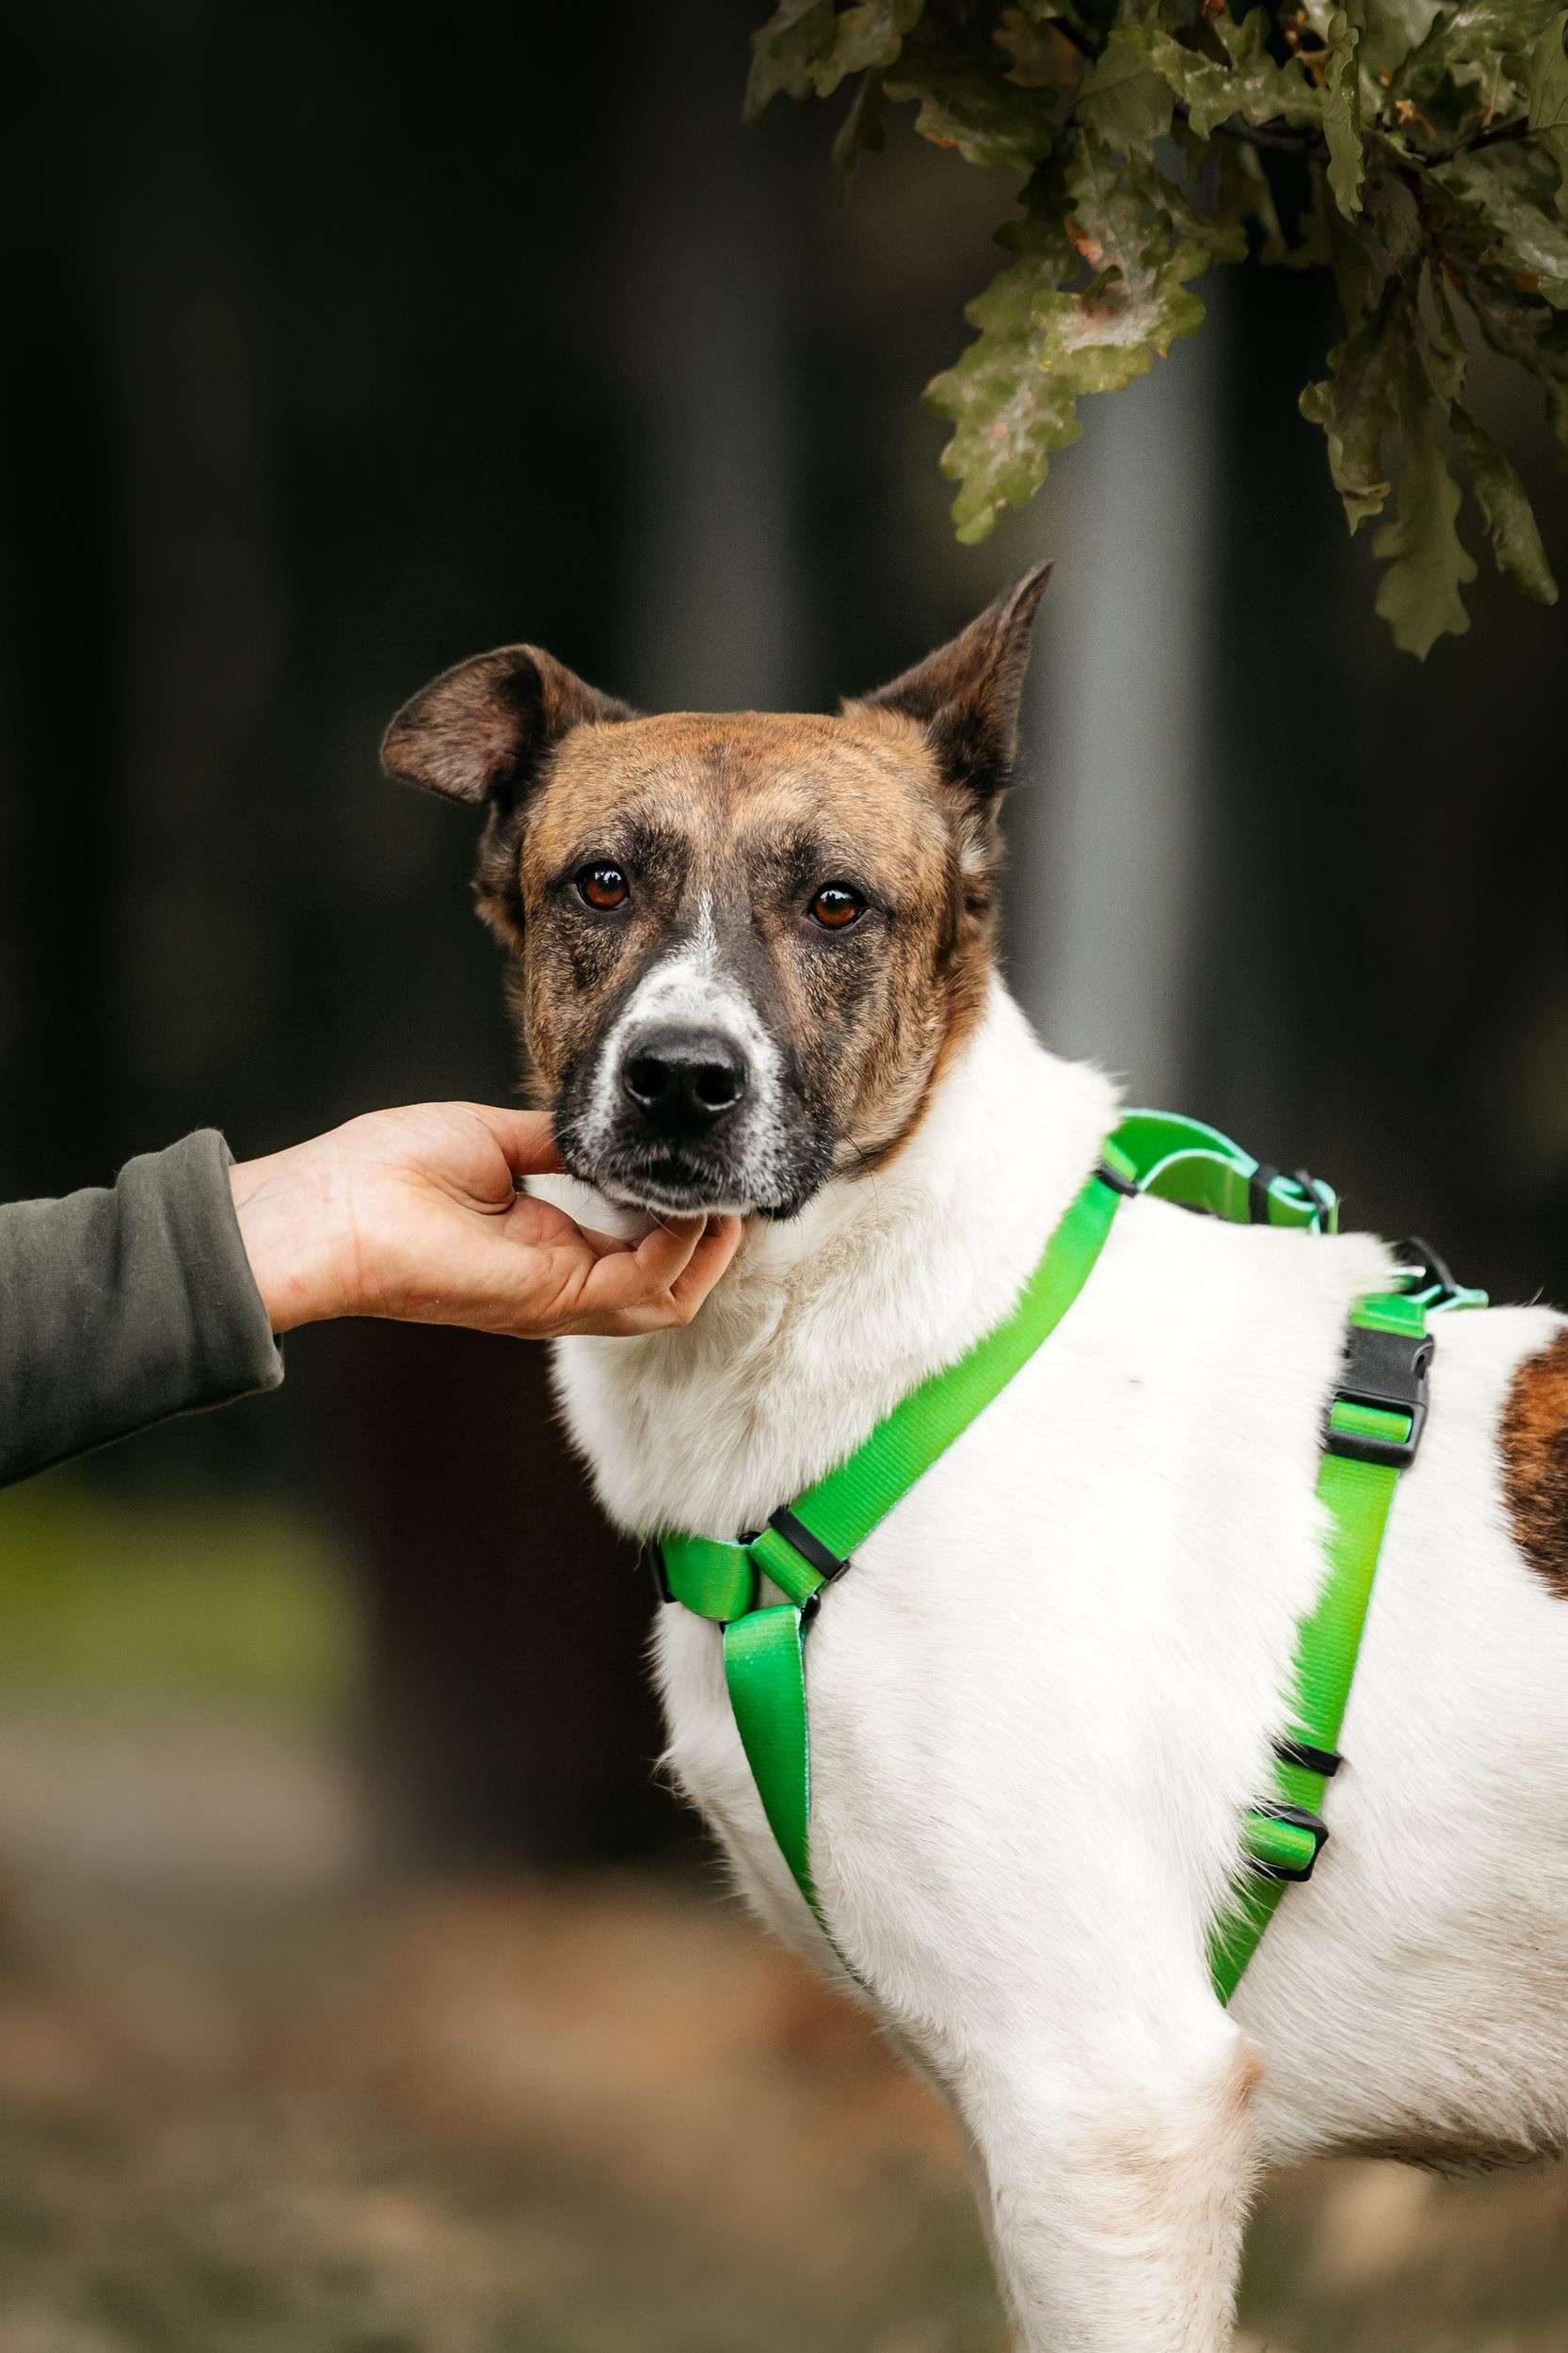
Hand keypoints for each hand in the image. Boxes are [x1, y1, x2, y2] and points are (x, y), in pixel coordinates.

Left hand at [228, 1103, 742, 1338]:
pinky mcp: (550, 1299)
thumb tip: (610, 1126)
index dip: (685, 1208)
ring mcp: (559, 1297)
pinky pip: (642, 1289)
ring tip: (725, 1194)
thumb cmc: (383, 1171)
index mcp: (546, 1245)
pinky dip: (677, 1250)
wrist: (328, 1208)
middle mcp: (561, 1281)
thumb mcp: (494, 1138)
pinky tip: (684, 1205)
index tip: (710, 1160)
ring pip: (670, 1297)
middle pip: (670, 1279)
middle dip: (714, 1233)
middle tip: (735, 1180)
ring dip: (708, 1247)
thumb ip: (558, 1141)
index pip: (641, 1243)